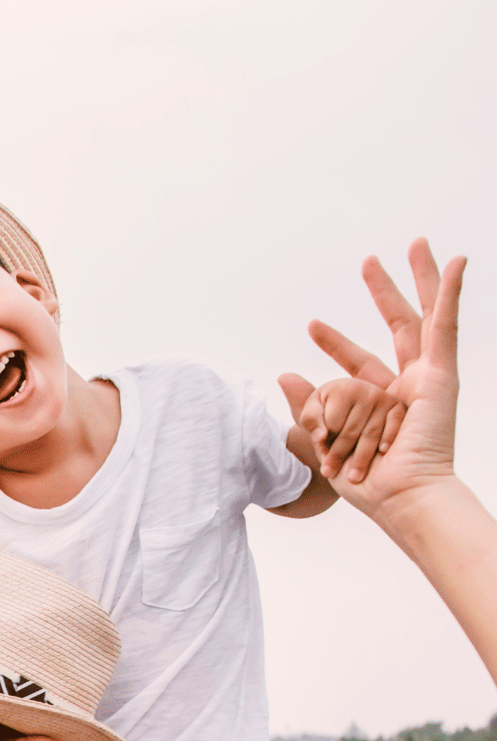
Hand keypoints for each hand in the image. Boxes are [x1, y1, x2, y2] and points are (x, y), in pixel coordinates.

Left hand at [278, 239, 464, 524]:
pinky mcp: (442, 376)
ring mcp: (428, 379)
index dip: (334, 342)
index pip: (356, 362)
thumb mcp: (325, 438)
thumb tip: (284, 376)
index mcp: (381, 403)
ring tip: (414, 243)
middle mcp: (407, 386)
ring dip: (421, 279)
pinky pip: (447, 326)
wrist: (399, 497)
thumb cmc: (366, 483)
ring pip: (425, 317)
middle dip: (384, 292)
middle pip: (398, 327)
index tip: (311, 325)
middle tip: (368, 261)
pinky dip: (452, 293)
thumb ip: (307, 405)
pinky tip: (456, 262)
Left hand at [281, 375, 404, 483]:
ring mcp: (384, 399)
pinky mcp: (399, 409)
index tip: (320, 448)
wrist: (349, 419)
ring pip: (369, 435)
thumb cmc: (329, 418)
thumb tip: (307, 414)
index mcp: (341, 388)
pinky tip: (383, 453)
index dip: (323, 439)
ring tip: (352, 479)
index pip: (332, 423)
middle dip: (338, 453)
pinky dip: (386, 441)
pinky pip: (392, 428)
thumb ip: (308, 417)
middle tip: (329, 472)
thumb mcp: (313, 414)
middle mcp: (365, 389)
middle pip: (350, 431)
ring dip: (360, 459)